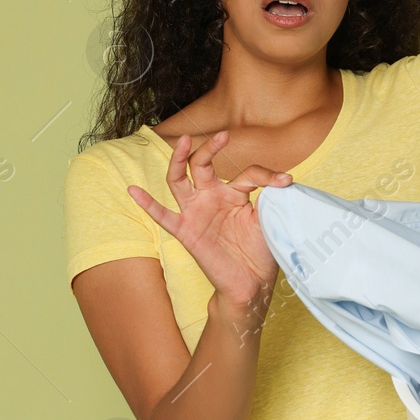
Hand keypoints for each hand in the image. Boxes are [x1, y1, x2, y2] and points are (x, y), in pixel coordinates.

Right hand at [125, 130, 292, 307]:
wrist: (252, 283)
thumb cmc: (260, 251)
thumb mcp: (268, 218)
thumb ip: (270, 197)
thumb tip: (284, 180)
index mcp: (233, 193)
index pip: (246, 174)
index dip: (267, 175)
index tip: (286, 181)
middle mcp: (211, 198)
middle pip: (201, 165)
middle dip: (210, 148)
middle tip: (223, 135)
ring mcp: (196, 213)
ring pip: (179, 180)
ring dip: (178, 160)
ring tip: (184, 141)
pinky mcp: (186, 232)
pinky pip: (163, 216)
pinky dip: (147, 204)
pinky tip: (133, 190)